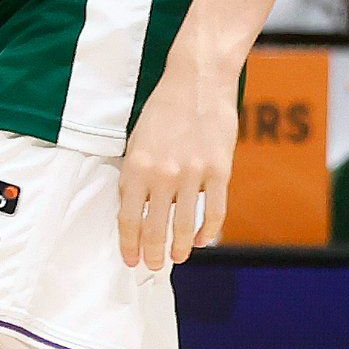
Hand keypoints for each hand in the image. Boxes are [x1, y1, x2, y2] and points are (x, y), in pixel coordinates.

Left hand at [114, 51, 238, 273]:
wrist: (197, 82)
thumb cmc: (164, 109)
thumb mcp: (138, 141)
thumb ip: (137, 174)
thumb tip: (139, 207)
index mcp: (136, 167)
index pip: (128, 217)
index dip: (129, 243)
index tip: (130, 259)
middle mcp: (162, 174)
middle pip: (154, 226)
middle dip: (152, 252)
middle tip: (153, 266)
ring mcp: (192, 173)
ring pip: (184, 223)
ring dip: (180, 246)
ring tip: (178, 258)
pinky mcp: (219, 170)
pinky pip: (214, 209)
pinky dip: (209, 229)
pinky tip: (204, 239)